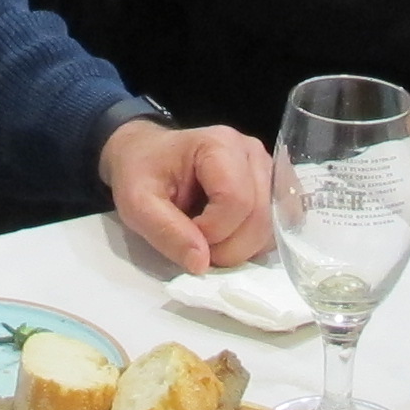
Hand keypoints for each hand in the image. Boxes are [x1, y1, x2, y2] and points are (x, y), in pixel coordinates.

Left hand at [99, 118, 271, 271]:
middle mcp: (251, 152)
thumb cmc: (141, 172)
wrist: (147, 154)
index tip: (185, 232)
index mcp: (219, 145)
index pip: (236, 201)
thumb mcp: (136, 202)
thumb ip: (165, 231)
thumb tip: (201, 264)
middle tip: (196, 246)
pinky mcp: (271, 188)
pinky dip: (250, 244)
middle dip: (228, 246)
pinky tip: (225, 236)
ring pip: (270, 226)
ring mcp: (266, 170)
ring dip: (240, 248)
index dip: (212, 231)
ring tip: (207, 240)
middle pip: (259, 216)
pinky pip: (273, 228)